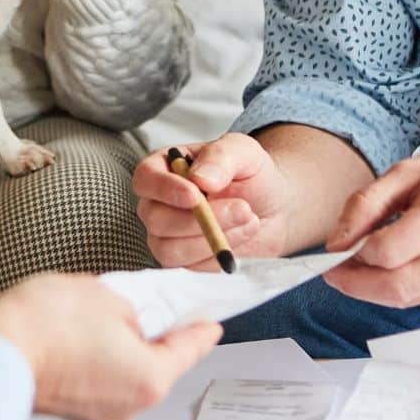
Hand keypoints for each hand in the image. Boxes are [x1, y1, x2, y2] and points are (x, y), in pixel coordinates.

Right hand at [0, 273, 220, 419]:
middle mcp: (131, 405)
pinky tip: (76, 337)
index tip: (211, 321)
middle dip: (151, 333)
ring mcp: (100, 415)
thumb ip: (135, 307)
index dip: (201, 327)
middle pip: (157, 363)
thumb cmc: (43, 325)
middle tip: (142, 303)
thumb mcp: (104, 295)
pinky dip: (96, 361)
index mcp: (150, 378)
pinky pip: (99, 382)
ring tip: (95, 316)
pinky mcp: (74, 412)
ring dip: (119, 347)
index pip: (190, 348)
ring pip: (126, 373)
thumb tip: (137, 316)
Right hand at [131, 133, 297, 269]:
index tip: (195, 195)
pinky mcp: (185, 261)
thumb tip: (199, 179)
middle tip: (242, 207)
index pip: (145, 179)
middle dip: (200, 220)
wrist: (274, 207)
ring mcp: (168, 236)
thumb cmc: (252, 175)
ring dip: (212, 239)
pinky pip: (191, 268)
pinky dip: (219, 255)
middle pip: (155, 219)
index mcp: (165, 168)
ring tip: (248, 219)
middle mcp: (159, 203)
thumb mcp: (243, 152)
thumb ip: (220, 157)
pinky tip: (241, 235)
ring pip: (169, 249)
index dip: (165, 189)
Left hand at [321, 140, 419, 307]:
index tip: (335, 250)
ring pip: (409, 298)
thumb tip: (335, 242)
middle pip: (396, 288)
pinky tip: (401, 266)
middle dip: (356, 285)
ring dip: (376, 289)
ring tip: (365, 265)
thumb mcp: (410, 171)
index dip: (352, 256)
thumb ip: (366, 204)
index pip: (386, 252)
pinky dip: (403, 286)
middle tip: (336, 273)